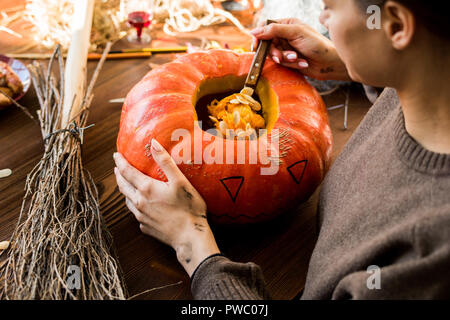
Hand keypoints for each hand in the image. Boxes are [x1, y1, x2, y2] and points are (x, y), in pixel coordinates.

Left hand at [113, 139, 219, 276]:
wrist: (189, 237)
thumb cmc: (188, 208)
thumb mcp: (180, 181)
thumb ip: (165, 161)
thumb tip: (153, 143)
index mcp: (146, 189)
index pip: (127, 171)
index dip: (120, 162)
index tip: (116, 155)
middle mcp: (139, 202)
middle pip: (123, 186)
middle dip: (118, 175)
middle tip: (117, 168)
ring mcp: (141, 216)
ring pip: (127, 200)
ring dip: (124, 190)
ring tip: (125, 184)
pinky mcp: (145, 227)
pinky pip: (136, 213)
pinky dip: (134, 205)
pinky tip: (139, 205)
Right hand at [251, 18, 350, 80]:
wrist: (329, 63)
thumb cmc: (317, 45)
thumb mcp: (296, 33)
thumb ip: (275, 30)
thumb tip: (255, 31)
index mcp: (287, 24)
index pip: (266, 27)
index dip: (259, 36)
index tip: (256, 45)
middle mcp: (285, 35)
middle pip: (267, 43)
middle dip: (274, 52)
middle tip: (280, 57)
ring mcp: (286, 48)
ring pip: (273, 54)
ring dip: (284, 58)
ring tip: (296, 58)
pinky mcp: (288, 60)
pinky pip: (281, 63)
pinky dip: (291, 64)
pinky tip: (302, 63)